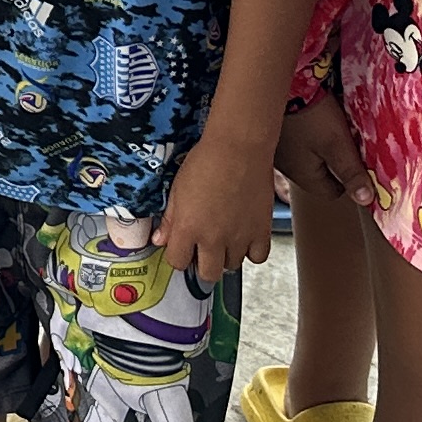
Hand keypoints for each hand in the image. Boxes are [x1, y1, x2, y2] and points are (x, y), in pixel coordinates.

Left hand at [159, 133, 278, 285]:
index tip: (181, 246)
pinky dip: (251, 251)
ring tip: (224, 235)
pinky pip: (258, 257)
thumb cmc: (204, 162)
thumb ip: (169, 219)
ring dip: (226, 255)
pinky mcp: (262, 230)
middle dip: (202, 264)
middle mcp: (214, 239)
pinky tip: (244, 236)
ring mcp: (240, 237)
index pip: (178, 262)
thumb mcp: (177, 189)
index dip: (178, 256)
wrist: (239, 147)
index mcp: (188, 228)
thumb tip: (159, 241)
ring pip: (232, 266)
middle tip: (203, 247)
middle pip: (208, 274)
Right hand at [280, 92, 377, 210]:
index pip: (332, 192)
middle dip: (335, 162)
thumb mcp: (337, 145)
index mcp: (302, 176)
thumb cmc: (311, 117)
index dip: (349, 180)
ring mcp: (277, 150)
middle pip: (319, 174)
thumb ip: (351, 173)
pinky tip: (312, 118)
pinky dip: (307, 134)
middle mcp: (286, 168)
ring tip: (330, 128)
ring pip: (308, 157)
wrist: (280, 85)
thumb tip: (365, 200)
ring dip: (320, 147)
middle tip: (346, 142)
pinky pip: (296, 141)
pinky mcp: (273, 133)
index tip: (357, 161)